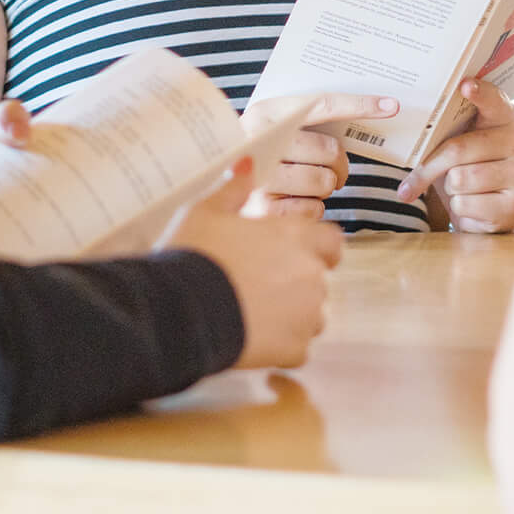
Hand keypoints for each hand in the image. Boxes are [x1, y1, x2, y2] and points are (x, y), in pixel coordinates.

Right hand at [159, 158, 346, 368]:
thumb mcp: (206, 212)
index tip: (292, 254)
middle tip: (255, 286)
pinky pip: (296, 349)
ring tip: (250, 313)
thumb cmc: (195, 256)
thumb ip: (233, 188)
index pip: (332, 242)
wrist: (181, 310)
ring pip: (310, 317)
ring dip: (290, 316)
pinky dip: (278, 346)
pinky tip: (249, 337)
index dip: (315, 248)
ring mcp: (307, 316)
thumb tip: (246, 162)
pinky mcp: (295, 350)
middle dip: (294, 284)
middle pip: (317, 281)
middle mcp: (311, 275)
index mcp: (296, 237)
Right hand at [239, 92, 390, 218]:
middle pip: (330, 150)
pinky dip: (311, 209)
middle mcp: (260, 140)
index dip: (359, 105)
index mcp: (266, 112)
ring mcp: (260, 176)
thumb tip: (372, 109)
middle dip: (338, 164)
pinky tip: (291, 203)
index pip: (322, 105)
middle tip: (329, 168)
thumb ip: (306, 120)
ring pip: (325, 181)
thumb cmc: (260, 157)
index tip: (390, 106)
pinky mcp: (263, 209)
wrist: (213, 188)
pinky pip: (314, 210)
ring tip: (303, 185)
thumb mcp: (273, 128)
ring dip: (323, 187)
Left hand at [393, 80, 513, 231]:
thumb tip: (408, 127)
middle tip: (411, 181)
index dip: (480, 93)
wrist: (490, 211)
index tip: (465, 85)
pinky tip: (474, 206)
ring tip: (462, 189)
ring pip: (459, 179)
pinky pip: (465, 205)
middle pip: (458, 149)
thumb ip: (446, 131)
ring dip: (450, 189)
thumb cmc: (468, 167)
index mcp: (505, 117)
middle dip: (430, 167)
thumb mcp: (459, 144)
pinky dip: (459, 209)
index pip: (493, 100)